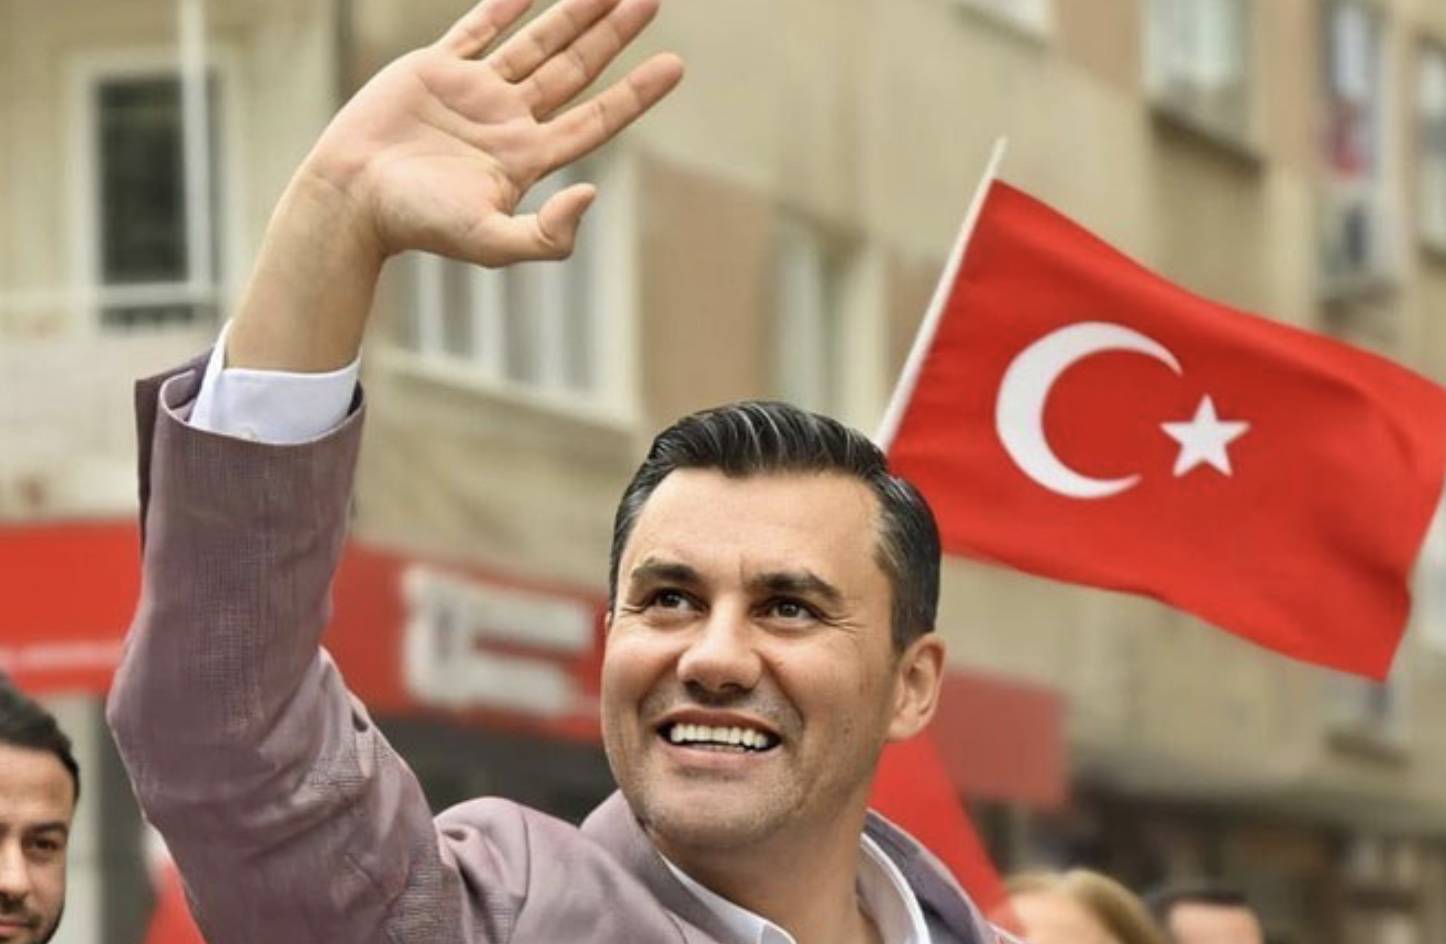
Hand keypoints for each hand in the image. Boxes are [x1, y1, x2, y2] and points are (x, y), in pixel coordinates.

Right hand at [228, 0, 681, 371]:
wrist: (351, 198)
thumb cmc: (418, 225)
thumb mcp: (490, 241)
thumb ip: (547, 233)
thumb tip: (591, 195)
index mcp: (528, 157)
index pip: (596, 118)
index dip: (636, 93)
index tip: (674, 65)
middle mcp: (509, 120)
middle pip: (575, 69)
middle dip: (614, 34)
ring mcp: (474, 92)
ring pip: (535, 41)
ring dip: (573, 11)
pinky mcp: (435, 68)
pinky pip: (479, 26)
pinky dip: (506, 4)